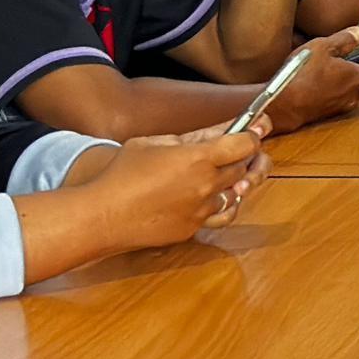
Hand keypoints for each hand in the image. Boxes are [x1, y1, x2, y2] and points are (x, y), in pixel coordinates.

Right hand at [81, 127, 266, 241]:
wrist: (103, 214)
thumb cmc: (122, 174)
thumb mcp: (154, 142)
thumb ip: (192, 136)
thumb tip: (219, 130)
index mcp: (198, 158)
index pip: (244, 144)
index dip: (252, 135)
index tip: (254, 130)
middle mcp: (206, 185)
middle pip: (243, 168)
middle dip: (245, 157)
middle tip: (245, 148)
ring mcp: (202, 210)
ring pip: (235, 193)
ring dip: (234, 181)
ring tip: (229, 171)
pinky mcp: (194, 228)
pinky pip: (220, 215)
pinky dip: (224, 205)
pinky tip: (218, 196)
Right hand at [265, 33, 358, 132]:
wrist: (283, 103)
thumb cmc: (303, 72)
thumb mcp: (322, 46)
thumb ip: (344, 40)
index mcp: (356, 78)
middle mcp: (351, 96)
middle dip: (352, 78)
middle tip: (336, 66)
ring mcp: (338, 108)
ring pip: (346, 96)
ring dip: (338, 87)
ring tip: (321, 76)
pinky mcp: (324, 116)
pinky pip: (331, 103)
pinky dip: (326, 96)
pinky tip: (311, 87)